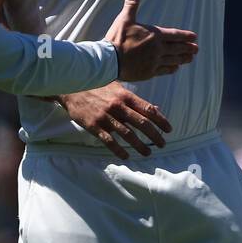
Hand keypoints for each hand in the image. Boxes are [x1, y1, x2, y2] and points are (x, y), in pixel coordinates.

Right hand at [58, 82, 172, 159]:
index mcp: (126, 96)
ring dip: (140, 146)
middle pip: (142, 123)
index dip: (161, 121)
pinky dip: (119, 150)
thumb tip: (155, 109)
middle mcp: (118, 106)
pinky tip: (126, 156)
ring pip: (128, 134)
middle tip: (163, 144)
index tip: (169, 130)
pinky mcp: (94, 126)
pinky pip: (109, 141)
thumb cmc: (98, 86)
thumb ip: (136, 100)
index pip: (149, 109)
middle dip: (155, 135)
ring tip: (148, 153)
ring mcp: (106, 117)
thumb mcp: (119, 88)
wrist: (71, 87)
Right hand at [104, 0, 198, 80]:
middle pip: (177, 48)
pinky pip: (164, 70)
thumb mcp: (125, 18)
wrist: (108, 60)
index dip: (186, 36)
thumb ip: (132, 3)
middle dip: (188, 48)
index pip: (175, 35)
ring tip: (190, 58)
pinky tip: (175, 68)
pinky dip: (171, 68)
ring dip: (183, 59)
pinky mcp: (149, 72)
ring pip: (173, 60)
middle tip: (196, 49)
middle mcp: (158, 49)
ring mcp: (154, 61)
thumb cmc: (117, 38)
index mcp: (154, 35)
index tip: (195, 37)